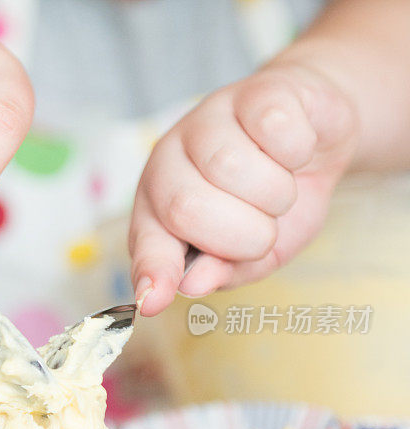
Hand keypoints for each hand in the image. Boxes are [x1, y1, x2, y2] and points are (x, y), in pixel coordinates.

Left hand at [129, 63, 357, 314]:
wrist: (317, 139)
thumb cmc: (272, 204)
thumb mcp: (254, 253)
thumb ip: (222, 270)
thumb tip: (192, 285)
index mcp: (159, 208)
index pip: (148, 242)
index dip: (152, 272)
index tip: (153, 301)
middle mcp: (170, 161)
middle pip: (186, 206)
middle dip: (241, 234)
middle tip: (264, 229)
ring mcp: (206, 120)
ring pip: (230, 168)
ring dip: (276, 196)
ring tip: (281, 190)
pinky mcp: (252, 91)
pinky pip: (275, 130)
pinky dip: (299, 152)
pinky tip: (295, 150)